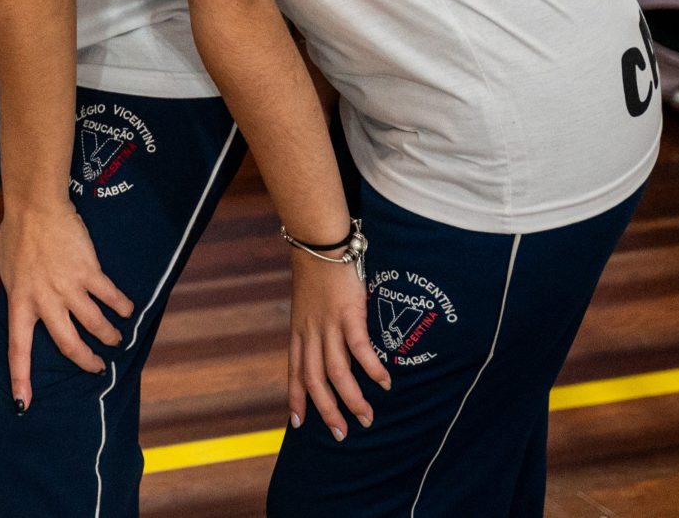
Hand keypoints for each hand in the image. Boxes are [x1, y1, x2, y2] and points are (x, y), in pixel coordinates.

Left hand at [0, 199, 133, 408]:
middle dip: (85, 362)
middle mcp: (45, 301)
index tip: (23, 405)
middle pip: (68, 345)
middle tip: (96, 367)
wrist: (37, 204)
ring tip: (115, 340)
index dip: (21, 379)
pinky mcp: (89, 273)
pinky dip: (123, 307)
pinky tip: (128, 310)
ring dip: (108, 337)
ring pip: (95, 326)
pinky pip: (111, 298)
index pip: (18, 349)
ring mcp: (68, 288)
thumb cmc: (12, 229)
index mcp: (19, 302)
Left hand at [288, 248, 388, 439]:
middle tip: (341, 433)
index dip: (296, 398)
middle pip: (314, 379)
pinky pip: (359, 347)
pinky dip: (371, 367)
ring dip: (351, 397)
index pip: (294, 371)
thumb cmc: (317, 274)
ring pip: (335, 370)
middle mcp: (310, 332)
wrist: (319, 245)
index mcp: (299, 331)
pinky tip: (384, 383)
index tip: (298, 423)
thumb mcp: (307, 306)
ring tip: (366, 417)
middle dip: (326, 410)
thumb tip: (326, 348)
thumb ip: (314, 329)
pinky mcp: (348, 313)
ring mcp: (328, 324)